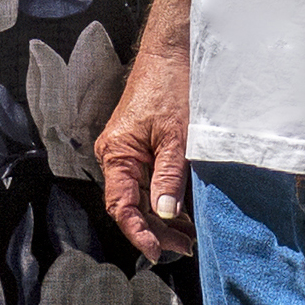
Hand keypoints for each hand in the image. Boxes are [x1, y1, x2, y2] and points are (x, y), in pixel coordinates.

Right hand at [96, 43, 194, 259]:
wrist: (172, 52)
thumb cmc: (171, 87)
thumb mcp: (176, 137)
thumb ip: (168, 177)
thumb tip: (164, 215)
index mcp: (117, 153)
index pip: (121, 206)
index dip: (138, 233)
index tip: (159, 252)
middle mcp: (116, 155)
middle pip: (130, 205)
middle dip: (156, 230)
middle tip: (186, 247)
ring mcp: (127, 151)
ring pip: (140, 196)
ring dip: (161, 218)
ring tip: (188, 236)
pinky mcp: (141, 146)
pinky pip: (147, 181)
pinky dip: (164, 199)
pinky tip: (182, 212)